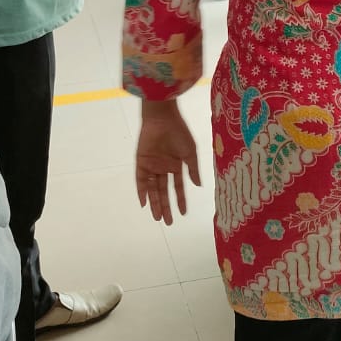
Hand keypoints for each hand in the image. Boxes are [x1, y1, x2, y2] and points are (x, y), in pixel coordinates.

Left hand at [136, 103, 200, 224]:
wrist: (163, 118)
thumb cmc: (179, 132)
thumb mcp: (190, 153)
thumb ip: (193, 170)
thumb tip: (198, 186)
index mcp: (175, 165)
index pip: (178, 187)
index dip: (180, 200)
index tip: (183, 213)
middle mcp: (163, 167)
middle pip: (164, 191)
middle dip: (166, 206)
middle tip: (168, 222)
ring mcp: (152, 165)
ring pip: (153, 189)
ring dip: (155, 203)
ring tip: (158, 217)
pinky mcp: (141, 162)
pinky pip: (141, 180)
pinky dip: (142, 191)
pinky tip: (144, 203)